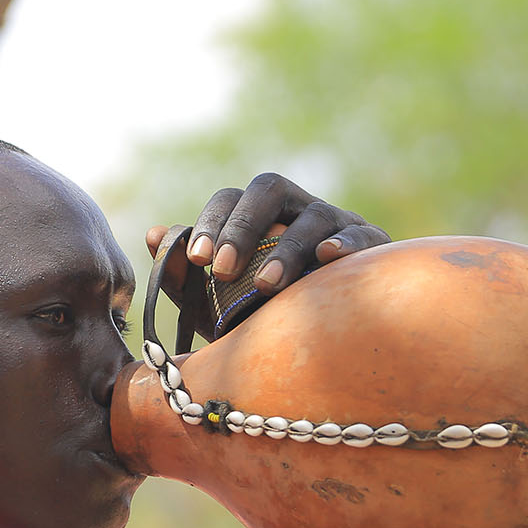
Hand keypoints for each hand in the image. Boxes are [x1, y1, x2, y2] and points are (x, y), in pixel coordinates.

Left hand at [146, 173, 388, 315]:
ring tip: (265, 285)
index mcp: (260, 216)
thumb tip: (154, 236)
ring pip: (312, 216)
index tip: (195, 260)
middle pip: (269, 189)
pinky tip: (327, 259)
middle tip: (222, 269)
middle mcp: (296, 209)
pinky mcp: (374, 244)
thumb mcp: (220, 303)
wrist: (333, 339)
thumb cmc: (268, 315)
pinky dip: (345, 243)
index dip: (211, 222)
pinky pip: (362, 234)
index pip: (231, 198)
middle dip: (243, 226)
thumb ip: (185, 274)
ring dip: (286, 248)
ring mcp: (337, 222)